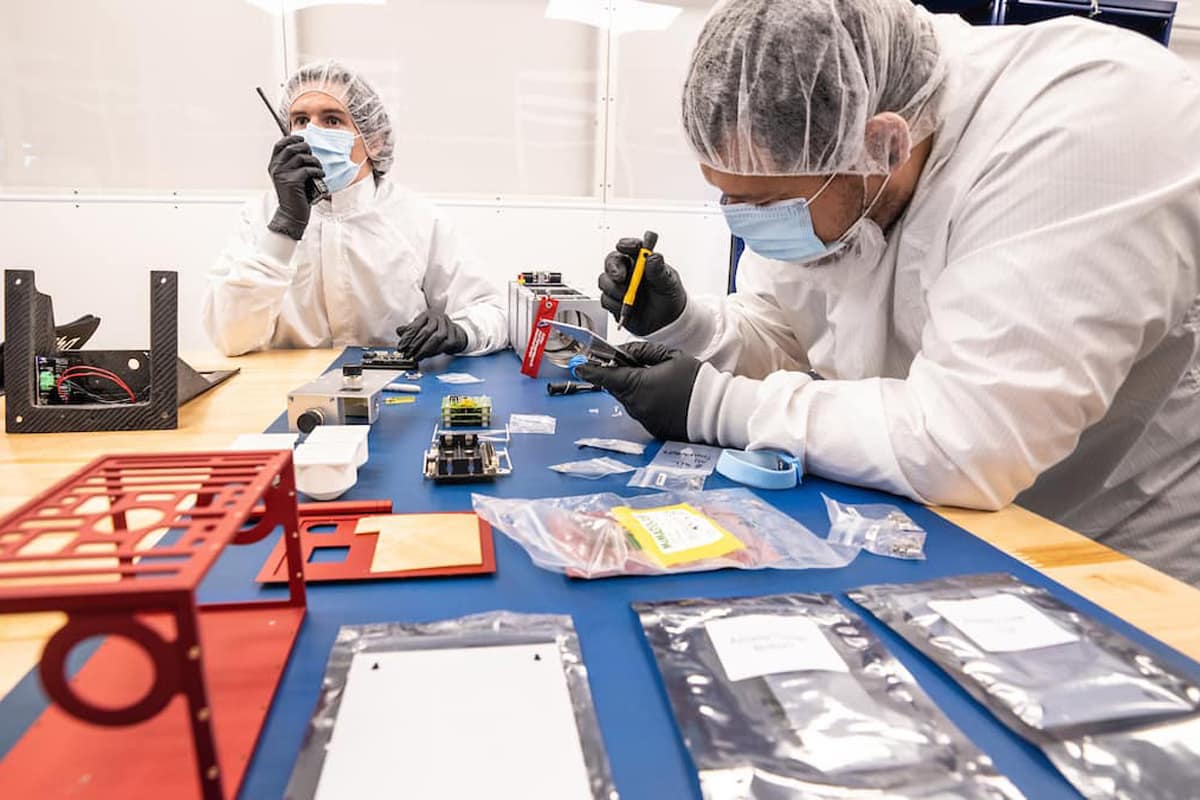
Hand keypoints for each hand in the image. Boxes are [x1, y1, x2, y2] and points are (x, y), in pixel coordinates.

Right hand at [266, 135, 324, 240]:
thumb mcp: (290, 177)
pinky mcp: (292, 182)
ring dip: (314, 161)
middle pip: (292, 148)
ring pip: (301, 157)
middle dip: (306, 148)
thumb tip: (306, 149)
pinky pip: (308, 170)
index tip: (302, 139)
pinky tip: (320, 176)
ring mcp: (283, 175)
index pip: (280, 144)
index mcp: (274, 165)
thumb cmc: (295, 195)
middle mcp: (276, 168)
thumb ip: (293, 164)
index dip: (292, 138)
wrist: (291, 214)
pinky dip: (317, 171)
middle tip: (313, 157)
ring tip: (319, 169)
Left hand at [396, 311, 468, 359]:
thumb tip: (399, 331)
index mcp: (427, 314)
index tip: (401, 347)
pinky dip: (434, 352)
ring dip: (425, 350)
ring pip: (436, 338)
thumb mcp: (420, 326)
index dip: (406, 338)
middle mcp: (438, 318)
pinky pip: (444, 345)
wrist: (453, 332)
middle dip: (415, 345)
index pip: (415, 326)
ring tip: (417, 356)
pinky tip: (428, 355)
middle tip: (408, 354)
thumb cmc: (434, 329)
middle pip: (425, 332)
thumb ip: (409, 330)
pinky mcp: (453, 336)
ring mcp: (447, 326)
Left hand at [574, 342, 700, 440]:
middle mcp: (636, 405)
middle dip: (619, 376)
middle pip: (616, 387)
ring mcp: (643, 419)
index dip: (590, 371)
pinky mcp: (652, 429)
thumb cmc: (695, 381)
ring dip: (635, 390)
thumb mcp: (670, 356)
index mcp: (638, 384)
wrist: (715, 409)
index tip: (579, 366)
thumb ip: (644, 352)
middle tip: (630, 366)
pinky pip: (641, 412)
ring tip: (657, 382)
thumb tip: (626, 352)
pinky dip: (646, 403)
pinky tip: (663, 397)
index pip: (605, 377)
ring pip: (629, 400)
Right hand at [598, 237, 686, 335]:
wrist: (666, 322)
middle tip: (620, 277)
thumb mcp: (669, 283)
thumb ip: (659, 270)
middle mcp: (629, 270)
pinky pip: (605, 299)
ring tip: (628, 298)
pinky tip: (626, 309)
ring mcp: (620, 285)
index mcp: (643, 261)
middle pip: (612, 261)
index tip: (624, 246)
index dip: (627, 244)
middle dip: (613, 268)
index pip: (632, 247)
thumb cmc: (668, 297)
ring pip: (604, 280)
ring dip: (614, 289)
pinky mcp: (614, 301)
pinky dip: (615, 305)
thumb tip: (653, 257)